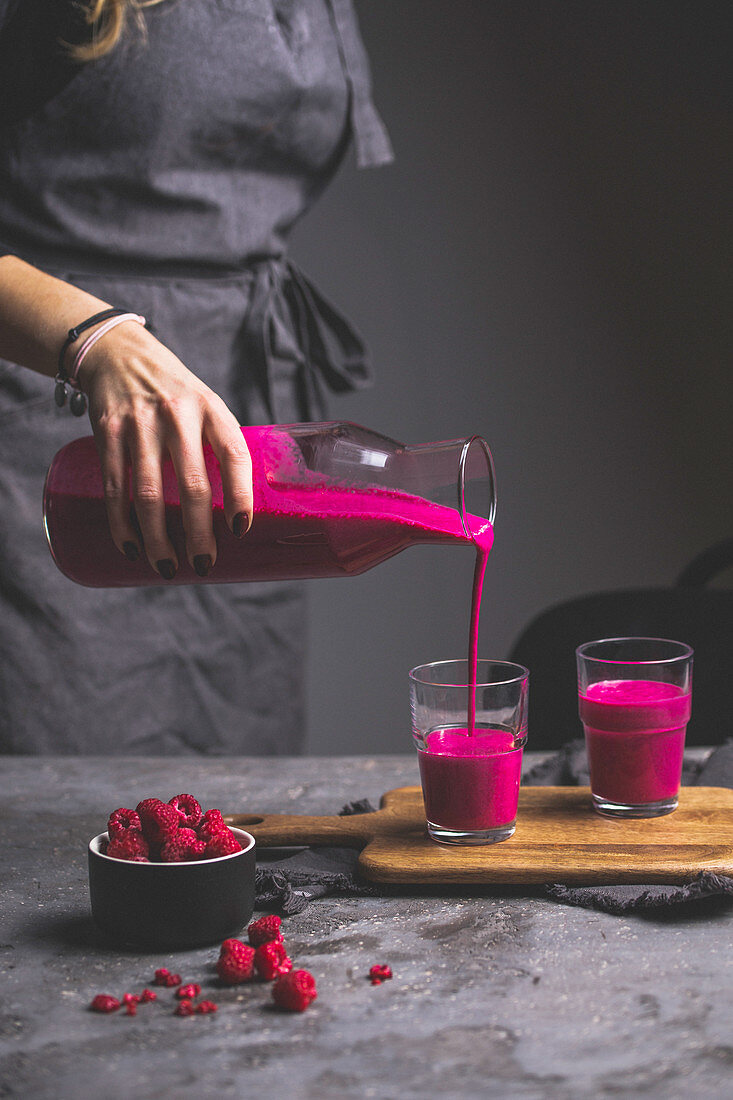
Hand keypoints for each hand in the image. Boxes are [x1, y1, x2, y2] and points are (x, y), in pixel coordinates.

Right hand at [78, 320, 252, 578]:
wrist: (119, 354)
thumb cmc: (174, 393)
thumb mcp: (206, 405)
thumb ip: (219, 446)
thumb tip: (241, 507)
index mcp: (212, 409)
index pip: (234, 455)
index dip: (241, 496)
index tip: (240, 530)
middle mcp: (178, 415)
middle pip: (192, 485)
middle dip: (199, 533)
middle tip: (204, 564)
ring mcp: (140, 424)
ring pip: (150, 495)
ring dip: (158, 540)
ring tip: (168, 567)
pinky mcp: (108, 433)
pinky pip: (116, 488)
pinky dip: (122, 524)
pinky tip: (131, 547)